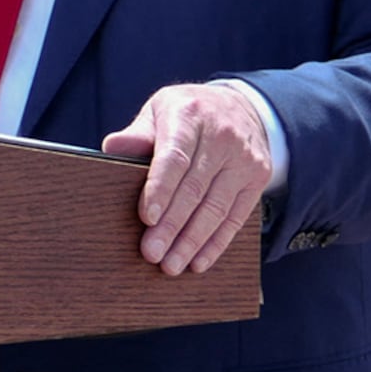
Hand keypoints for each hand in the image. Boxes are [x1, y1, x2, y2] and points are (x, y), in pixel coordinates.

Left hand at [102, 82, 278, 274]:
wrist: (242, 106)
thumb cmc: (187, 114)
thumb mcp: (159, 110)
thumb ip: (138, 134)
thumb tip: (111, 148)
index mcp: (189, 115)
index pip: (175, 157)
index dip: (161, 188)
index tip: (147, 217)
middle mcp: (221, 136)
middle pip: (194, 189)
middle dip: (172, 226)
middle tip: (151, 254)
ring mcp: (244, 158)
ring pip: (216, 208)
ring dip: (192, 241)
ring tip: (171, 265)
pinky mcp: (259, 178)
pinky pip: (236, 217)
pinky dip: (216, 243)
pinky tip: (199, 261)